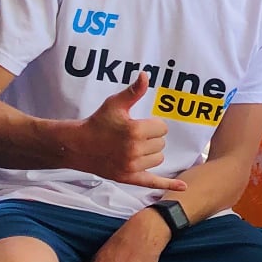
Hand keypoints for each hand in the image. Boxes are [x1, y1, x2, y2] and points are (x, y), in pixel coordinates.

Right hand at [73, 73, 186, 190]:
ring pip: (159, 159)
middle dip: (152, 138)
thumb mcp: (115, 104)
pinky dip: (169, 184)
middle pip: (162, 143)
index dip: (153, 124)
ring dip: (152, 153)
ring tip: (134, 147)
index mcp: (134, 130)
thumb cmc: (98, 122)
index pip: (162, 128)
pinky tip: (184, 187)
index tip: (140, 124)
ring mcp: (132, 166)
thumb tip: (145, 75)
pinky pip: (153, 182)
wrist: (78, 145)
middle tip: (134, 136)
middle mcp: (134, 150)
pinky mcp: (129, 178)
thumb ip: (134, 92)